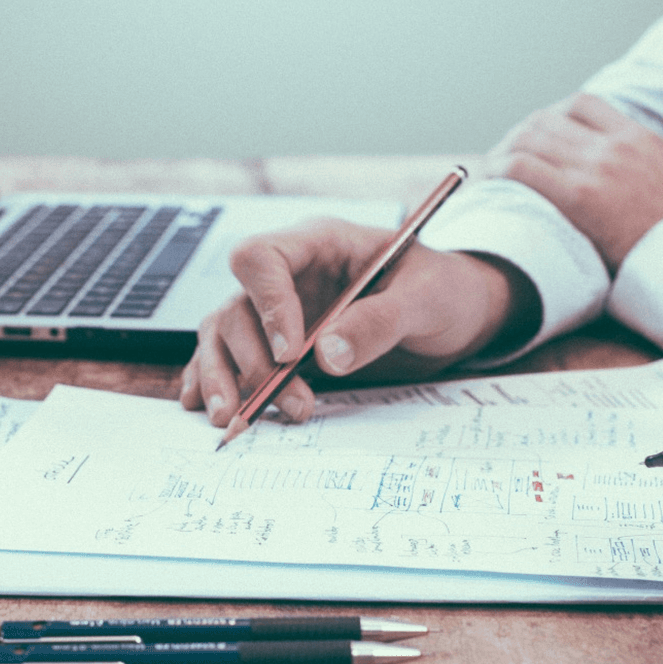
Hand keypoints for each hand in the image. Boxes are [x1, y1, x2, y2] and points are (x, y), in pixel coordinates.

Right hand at [180, 218, 535, 425]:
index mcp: (319, 244)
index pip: (261, 258)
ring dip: (223, 378)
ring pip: (222, 336)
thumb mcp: (427, 299)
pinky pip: (228, 358)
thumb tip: (326, 355)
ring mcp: (276, 311)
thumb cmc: (444, 291)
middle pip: (236, 308)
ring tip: (233, 419)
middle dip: (253, 362)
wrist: (456, 315)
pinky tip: (206, 408)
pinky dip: (211, 383)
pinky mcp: (275, 345)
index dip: (267, 305)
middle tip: (290, 403)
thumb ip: (379, 321)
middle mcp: (287, 276)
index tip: (289, 353)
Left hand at [485, 93, 662, 271]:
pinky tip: (489, 184)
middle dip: (515, 138)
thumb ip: (645, 163)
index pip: (580, 104)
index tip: (535, 140)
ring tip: (490, 175)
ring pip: (527, 138)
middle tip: (502, 161)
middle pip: (544, 120)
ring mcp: (596, 169)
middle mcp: (614, 146)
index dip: (548, 119)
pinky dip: (498, 171)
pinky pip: (522, 168)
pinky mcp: (579, 197)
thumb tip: (634, 169)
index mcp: (637, 137)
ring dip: (501, 153)